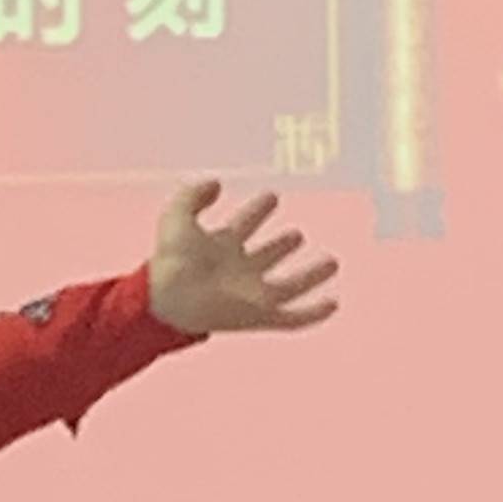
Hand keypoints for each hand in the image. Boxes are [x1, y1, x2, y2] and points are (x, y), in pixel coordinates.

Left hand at [150, 180, 337, 336]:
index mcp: (218, 246)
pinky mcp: (259, 316)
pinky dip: (314, 313)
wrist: (169, 297)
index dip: (257, 210)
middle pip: (266, 255)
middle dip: (282, 244)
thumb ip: (193, 195)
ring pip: (289, 286)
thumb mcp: (176, 216)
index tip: (272, 196)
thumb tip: (217, 182)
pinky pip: (293, 319)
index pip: (244, 225)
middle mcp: (238, 269)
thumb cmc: (169, 260)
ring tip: (332, 262)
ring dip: (311, 275)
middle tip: (297, 234)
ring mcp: (250, 294)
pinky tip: (333, 303)